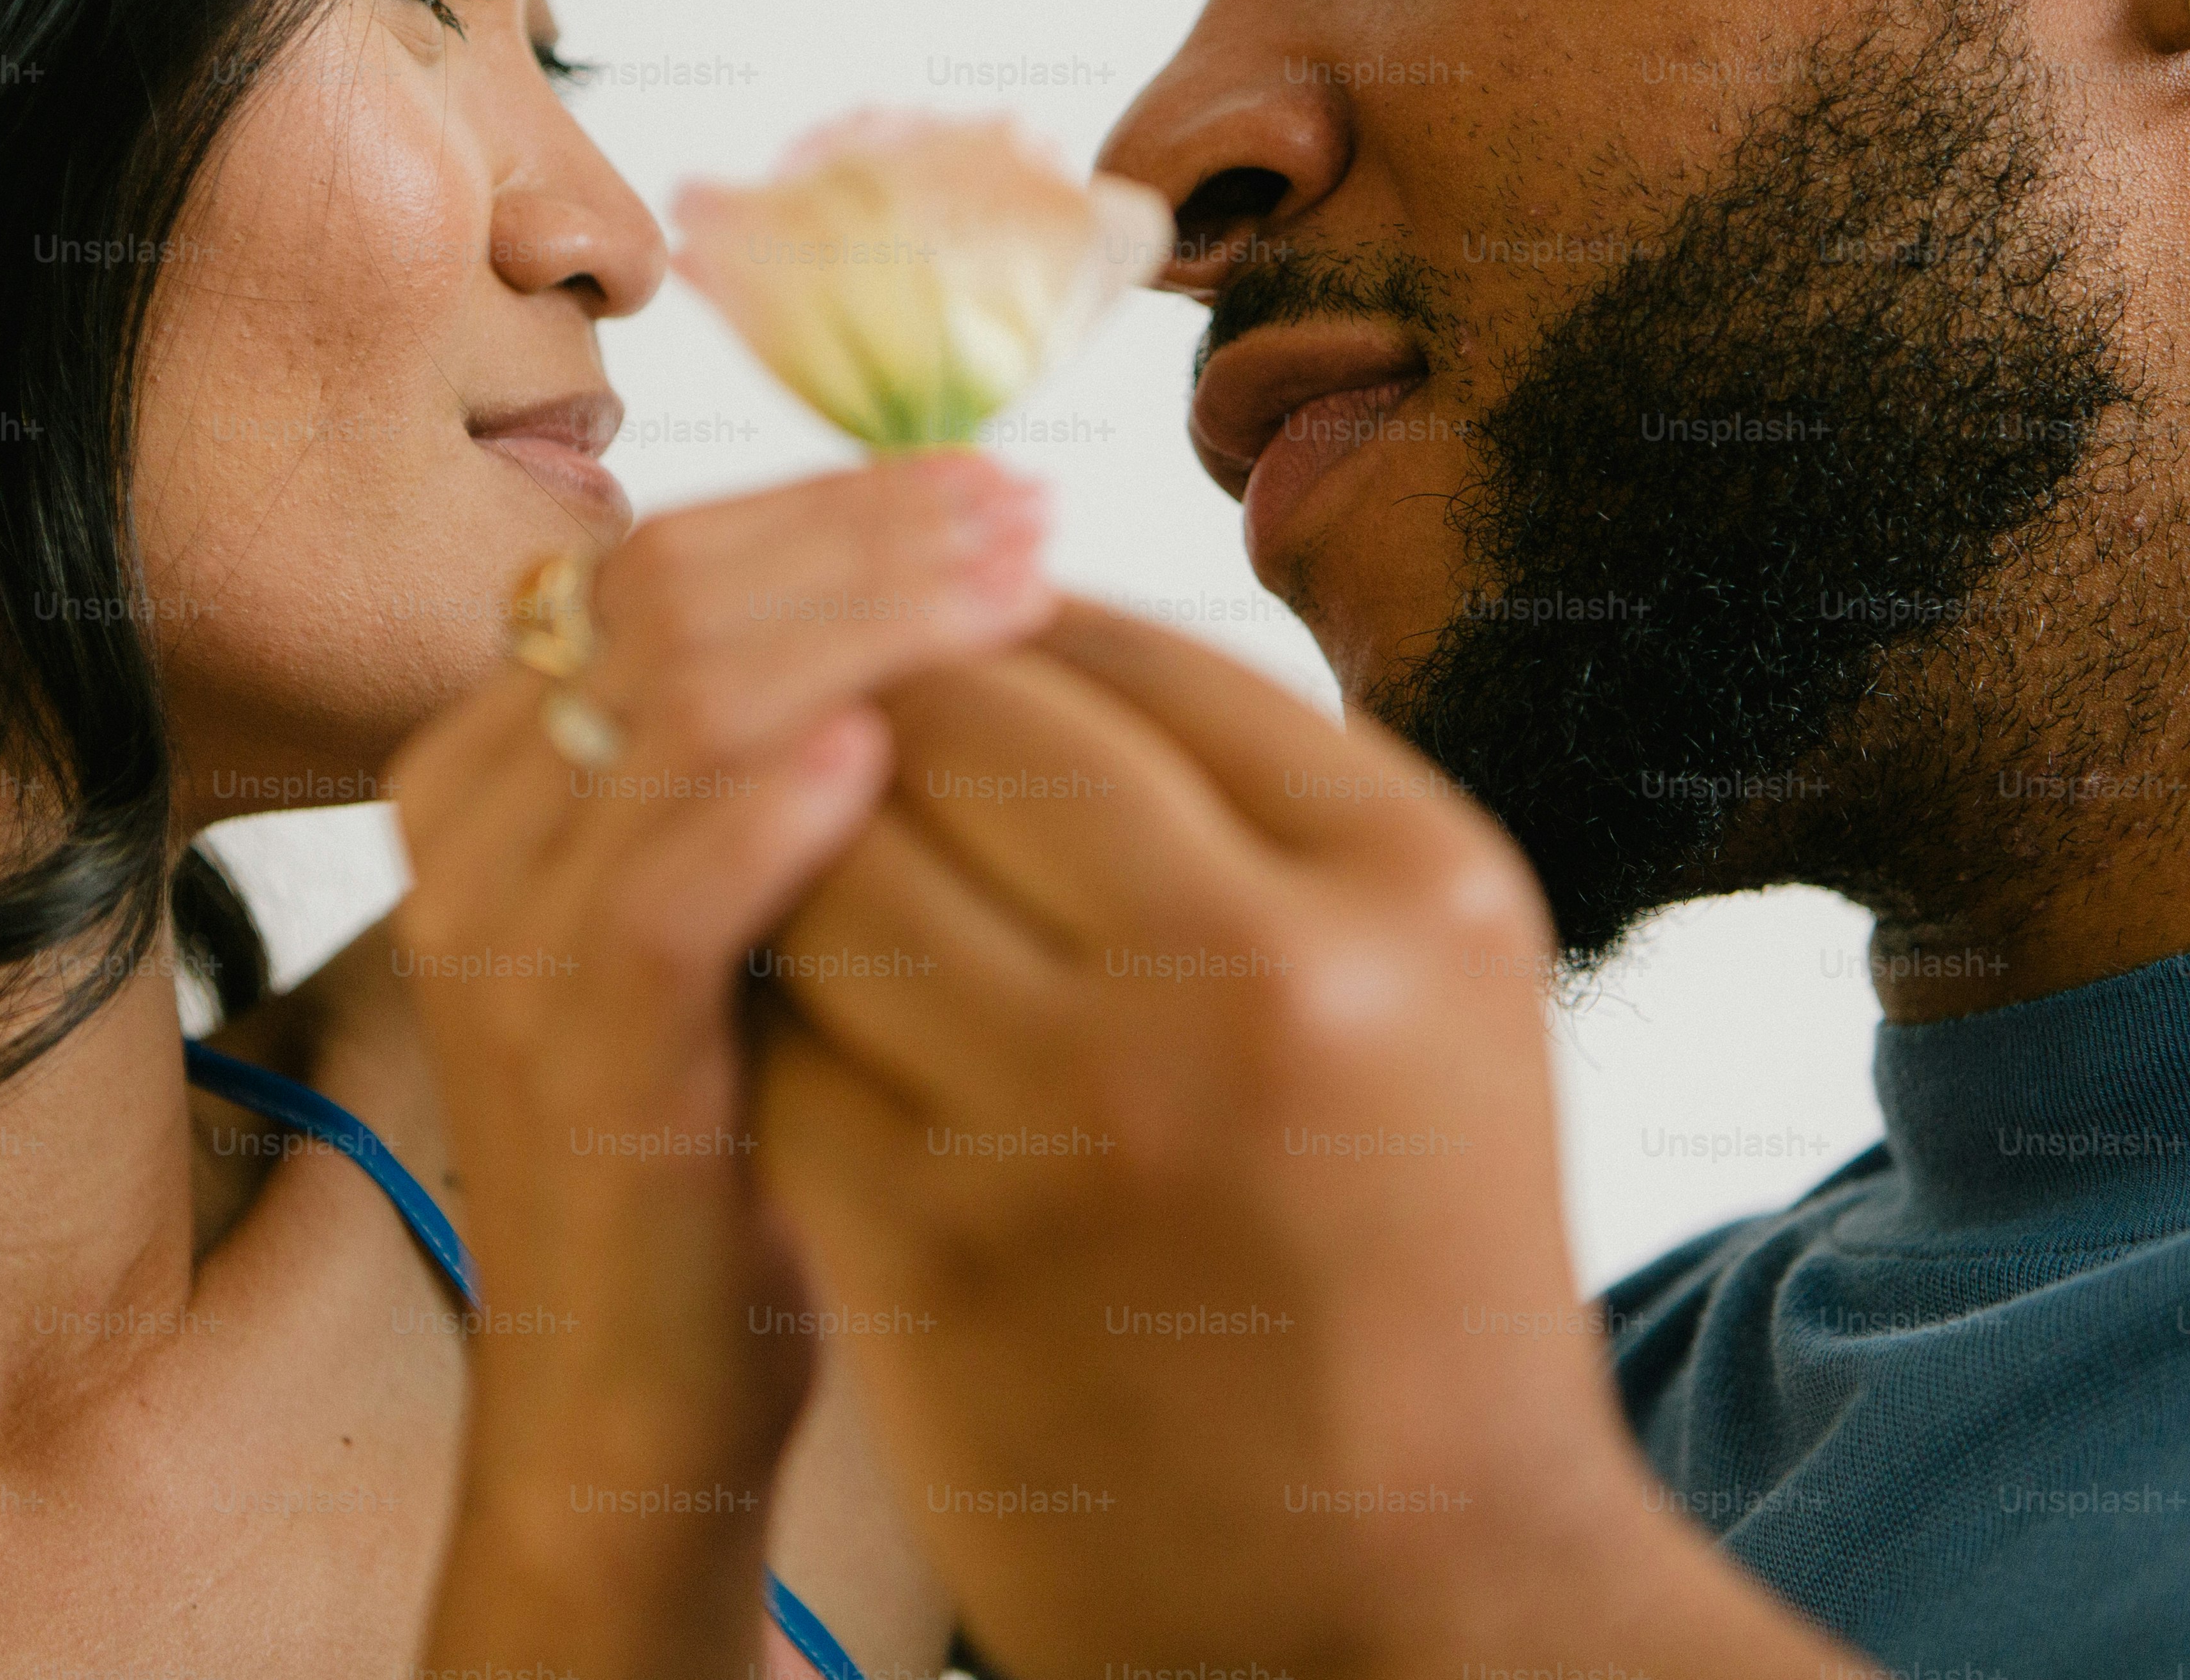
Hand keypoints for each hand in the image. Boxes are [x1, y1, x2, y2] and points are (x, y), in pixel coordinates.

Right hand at [386, 452, 1052, 1678]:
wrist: (635, 1412)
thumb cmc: (731, 1143)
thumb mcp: (738, 918)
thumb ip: (775, 765)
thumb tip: (955, 588)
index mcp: (494, 774)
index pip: (652, 561)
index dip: (825, 502)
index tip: (986, 485)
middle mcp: (472, 837)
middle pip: (662, 596)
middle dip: (861, 532)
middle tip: (1026, 508)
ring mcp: (507, 953)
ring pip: (672, 705)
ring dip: (859, 622)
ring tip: (1014, 585)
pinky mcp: (575, 1072)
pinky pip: (665, 892)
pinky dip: (779, 803)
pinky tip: (897, 750)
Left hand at [751, 601, 1871, 1678]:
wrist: (1418, 1594)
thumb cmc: (1411, 1258)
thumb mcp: (1428, 980)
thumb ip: (1261, 793)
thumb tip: (1022, 609)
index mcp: (1410, 876)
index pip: (1120, 641)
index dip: (989, 621)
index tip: (937, 643)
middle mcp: (1257, 970)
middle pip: (958, 721)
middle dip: (871, 709)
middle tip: (829, 730)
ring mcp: (1085, 1112)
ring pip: (828, 859)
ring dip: (787, 846)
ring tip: (799, 866)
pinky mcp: (936, 1247)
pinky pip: (776, 1038)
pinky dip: (761, 1010)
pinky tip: (785, 1030)